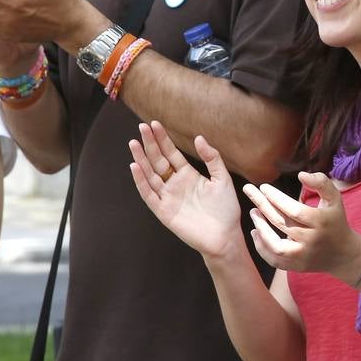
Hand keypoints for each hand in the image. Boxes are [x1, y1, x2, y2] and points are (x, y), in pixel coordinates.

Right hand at [130, 121, 243, 260]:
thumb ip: (212, 158)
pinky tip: (135, 166)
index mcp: (188, 175)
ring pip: (150, 175)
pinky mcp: (163, 211)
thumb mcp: (222, 178)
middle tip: (141, 127)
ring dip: (141, 159)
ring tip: (133, 143)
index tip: (154, 124)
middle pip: (158, 161)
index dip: (162, 139)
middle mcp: (175, 184)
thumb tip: (199, 137)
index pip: (171, 153)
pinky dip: (141, 181)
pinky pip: (149, 194)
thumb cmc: (226, 209)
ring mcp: (168, 197)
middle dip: (150, 144)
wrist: (225, 237)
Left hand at [243, 172, 360, 279]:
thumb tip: (301, 174)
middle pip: (282, 224)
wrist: (343, 254)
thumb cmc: (335, 220)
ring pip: (276, 246)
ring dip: (261, 229)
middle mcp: (312, 241)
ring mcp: (303, 256)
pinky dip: (262, 247)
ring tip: (253, 212)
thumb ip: (321, 183)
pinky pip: (274, 260)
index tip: (263, 187)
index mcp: (321, 222)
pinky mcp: (296, 267)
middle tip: (249, 191)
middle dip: (262, 205)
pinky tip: (256, 231)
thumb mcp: (334, 199)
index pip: (295, 210)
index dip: (277, 198)